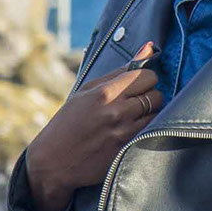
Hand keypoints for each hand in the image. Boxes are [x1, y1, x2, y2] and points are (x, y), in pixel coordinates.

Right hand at [24, 40, 163, 210]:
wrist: (53, 162)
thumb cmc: (68, 123)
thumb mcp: (85, 91)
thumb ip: (119, 71)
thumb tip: (149, 48)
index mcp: (105, 93)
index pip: (146, 76)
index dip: (145, 78)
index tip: (138, 84)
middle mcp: (118, 112)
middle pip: (156, 95)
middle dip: (149, 95)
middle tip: (135, 101)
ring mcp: (125, 133)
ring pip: (158, 114)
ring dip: (149, 113)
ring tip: (132, 117)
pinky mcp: (128, 151)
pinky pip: (151, 132)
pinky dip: (147, 129)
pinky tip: (132, 131)